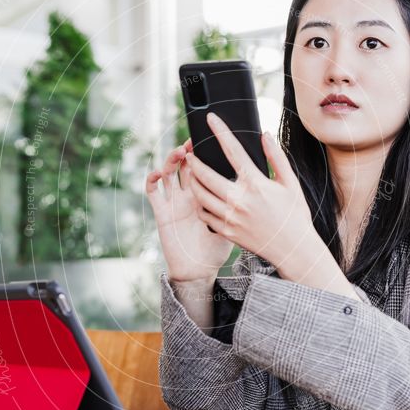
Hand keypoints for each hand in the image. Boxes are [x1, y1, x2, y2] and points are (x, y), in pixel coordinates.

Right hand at [145, 138, 233, 282]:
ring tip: (180, 152)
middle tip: (195, 139)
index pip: (206, 167)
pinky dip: (152, 180)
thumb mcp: (233, 225)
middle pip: (187, 166)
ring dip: (172, 160)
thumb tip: (256, 186)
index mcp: (206, 196)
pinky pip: (153, 193)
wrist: (197, 271)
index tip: (212, 137)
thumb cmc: (216, 250)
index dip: (206, 152)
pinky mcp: (162, 212)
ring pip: (169, 173)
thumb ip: (240, 206)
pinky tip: (158, 173)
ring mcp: (174, 202)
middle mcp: (189, 195)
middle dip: (189, 151)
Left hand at [185, 112, 318, 271]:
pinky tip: (203, 198)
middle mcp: (239, 200)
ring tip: (192, 175)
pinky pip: (205, 215)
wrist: (293, 249)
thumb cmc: (295, 215)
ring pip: (200, 195)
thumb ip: (277, 157)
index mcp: (256, 184)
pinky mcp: (226, 231)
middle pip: (206, 174)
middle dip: (194, 161)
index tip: (210, 119)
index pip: (233, 151)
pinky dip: (201, 204)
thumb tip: (265, 135)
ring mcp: (230, 217)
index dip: (220, 131)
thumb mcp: (291, 183)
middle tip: (190, 154)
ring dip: (193, 182)